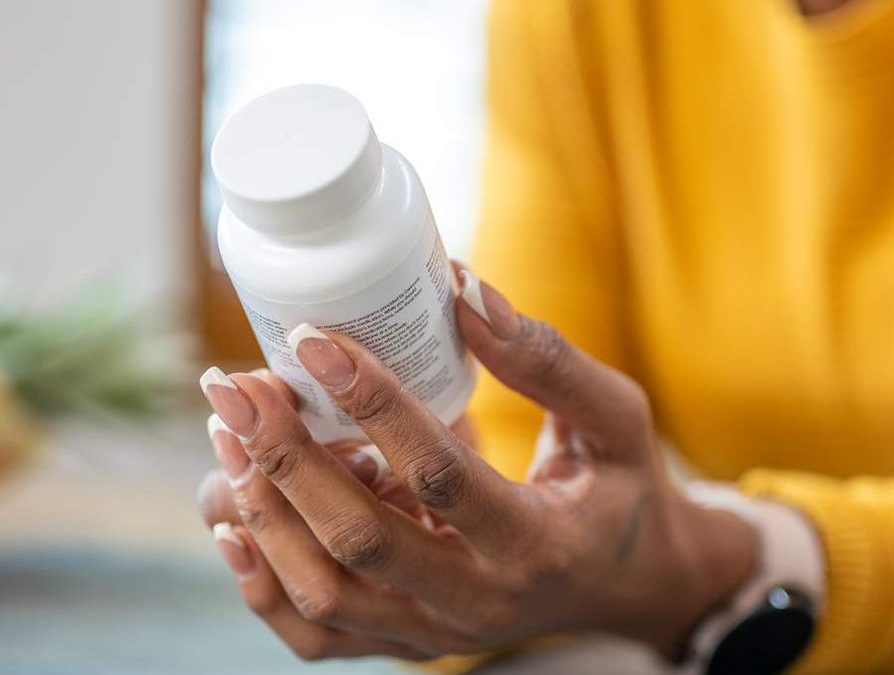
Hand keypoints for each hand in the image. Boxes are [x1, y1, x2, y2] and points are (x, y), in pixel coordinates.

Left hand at [197, 268, 756, 660]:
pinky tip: (235, 516)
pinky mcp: (409, 643)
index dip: (373, 403)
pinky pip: (317, 633)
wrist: (629, 582)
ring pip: (325, 593)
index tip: (316, 338)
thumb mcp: (617, 418)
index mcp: (539, 545)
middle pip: (361, 541)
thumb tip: (463, 288)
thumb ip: (547, 360)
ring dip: (265, 510)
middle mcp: (482, 604)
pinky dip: (262, 580)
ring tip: (230, 433)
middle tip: (239, 386)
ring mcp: (438, 635)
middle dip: (289, 457)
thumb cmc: (626, 489)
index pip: (441, 475)